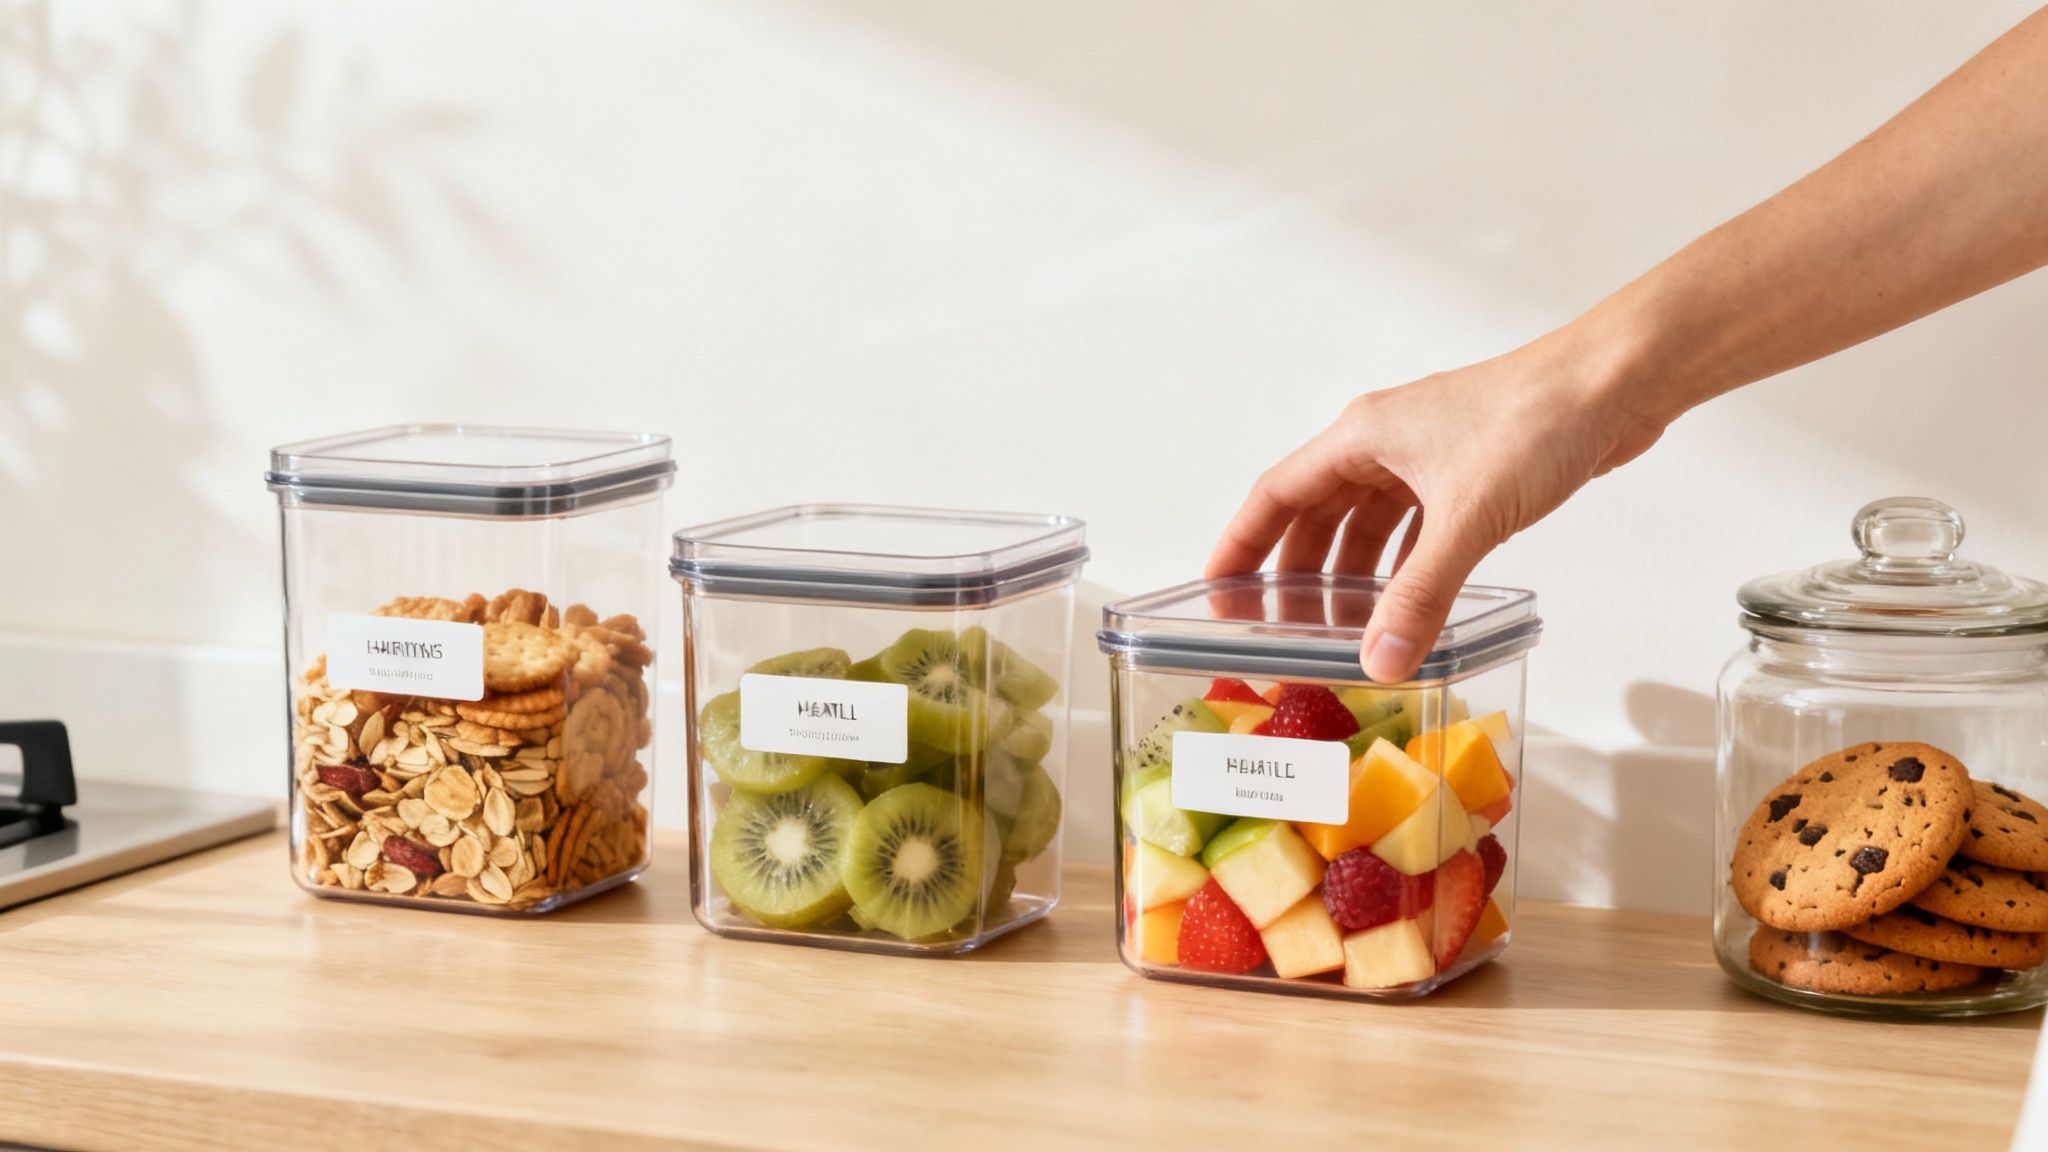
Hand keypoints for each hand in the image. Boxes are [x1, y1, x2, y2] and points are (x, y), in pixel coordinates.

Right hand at [1206, 331, 1668, 681]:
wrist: (1617, 383)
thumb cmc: (1538, 418)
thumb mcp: (1468, 518)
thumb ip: (1420, 595)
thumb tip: (1379, 660)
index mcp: (1363, 436)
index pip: (1277, 495)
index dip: (1241, 544)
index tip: (1217, 590)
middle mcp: (1385, 442)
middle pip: (1316, 512)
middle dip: (1293, 570)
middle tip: (1276, 625)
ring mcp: (1428, 455)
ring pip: (1366, 522)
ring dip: (1350, 573)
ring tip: (1339, 624)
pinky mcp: (1468, 472)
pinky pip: (1414, 526)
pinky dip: (1402, 565)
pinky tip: (1407, 599)